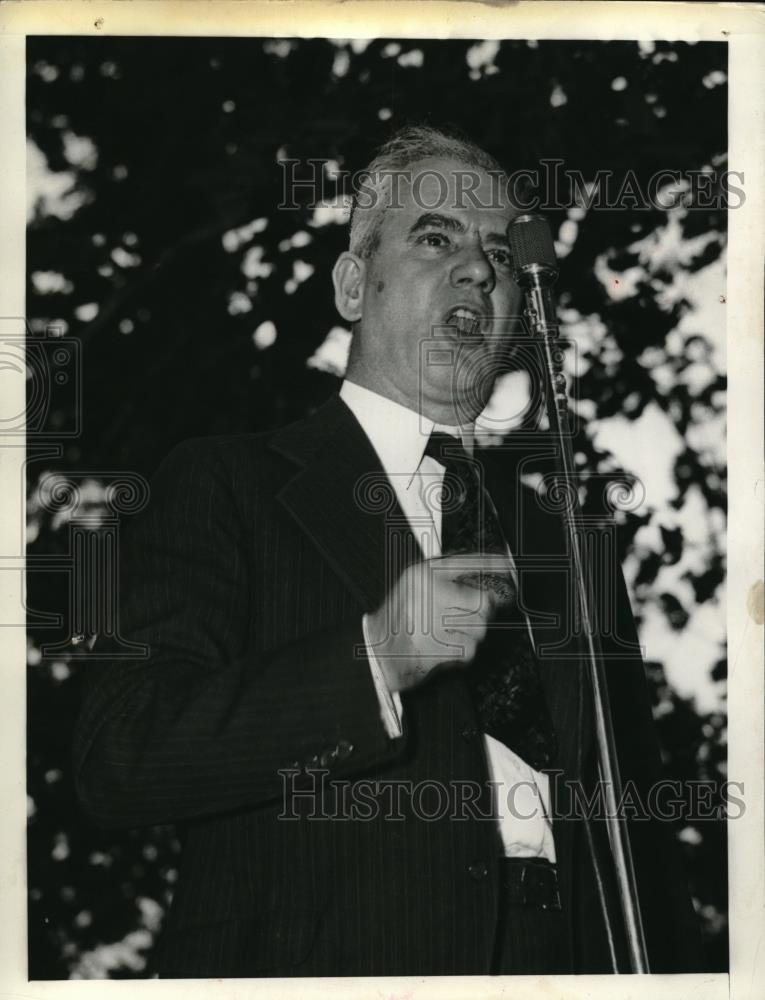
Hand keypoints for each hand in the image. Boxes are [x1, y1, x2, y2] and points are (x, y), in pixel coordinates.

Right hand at [365, 552, 514, 693]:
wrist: (374, 652)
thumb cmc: (397, 620)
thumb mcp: (414, 587)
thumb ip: (446, 580)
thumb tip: (486, 582)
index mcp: (422, 574)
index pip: (467, 562)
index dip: (492, 564)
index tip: (509, 565)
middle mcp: (427, 593)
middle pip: (481, 603)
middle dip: (478, 616)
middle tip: (462, 619)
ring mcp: (430, 620)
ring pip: (478, 628)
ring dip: (469, 636)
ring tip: (447, 635)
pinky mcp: (433, 646)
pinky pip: (468, 650)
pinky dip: (460, 653)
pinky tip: (442, 648)